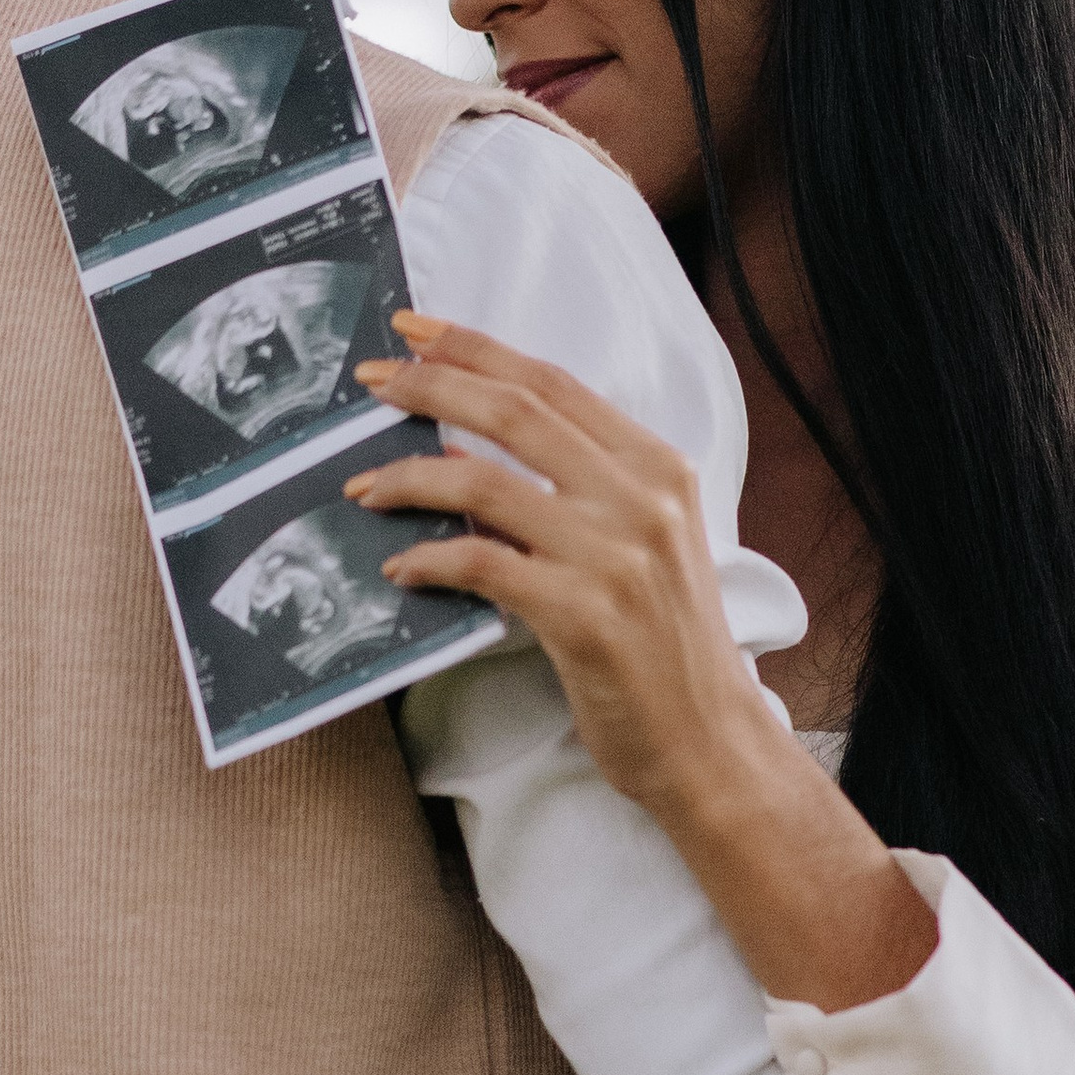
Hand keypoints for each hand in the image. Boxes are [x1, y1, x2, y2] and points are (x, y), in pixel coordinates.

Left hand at [347, 313, 776, 817]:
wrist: (709, 743)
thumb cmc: (666, 648)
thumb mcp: (642, 546)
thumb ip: (579, 491)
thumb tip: (470, 450)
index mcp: (660, 468)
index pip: (554, 383)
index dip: (477, 348)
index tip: (414, 330)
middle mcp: (644, 499)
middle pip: (514, 412)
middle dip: (430, 384)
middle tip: (371, 381)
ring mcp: (616, 555)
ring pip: (484, 481)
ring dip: (409, 477)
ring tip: (364, 487)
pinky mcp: (583, 615)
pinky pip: (482, 563)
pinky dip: (430, 559)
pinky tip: (401, 568)